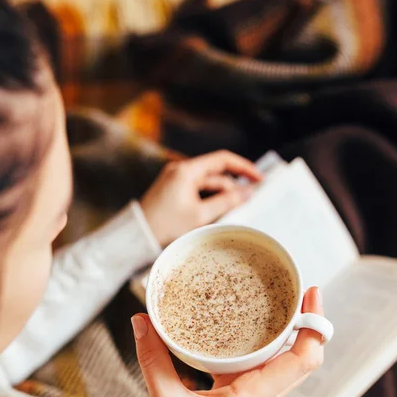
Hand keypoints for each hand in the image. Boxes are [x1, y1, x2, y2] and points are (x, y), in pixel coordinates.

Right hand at [131, 287, 323, 396]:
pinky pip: (262, 365)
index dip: (314, 326)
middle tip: (290, 287)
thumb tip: (142, 322)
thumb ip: (153, 361)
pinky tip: (243, 327)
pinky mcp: (244, 396)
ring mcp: (256, 396)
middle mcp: (263, 394)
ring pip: (284, 358)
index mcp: (254, 396)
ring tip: (272, 300)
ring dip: (286, 331)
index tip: (310, 295)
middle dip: (304, 319)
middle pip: (301, 354)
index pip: (302, 360)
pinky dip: (262, 343)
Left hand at [140, 150, 261, 246]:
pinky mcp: (171, 191)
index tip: (259, 178)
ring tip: (233, 211)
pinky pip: (196, 191)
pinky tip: (217, 213)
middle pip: (215, 173)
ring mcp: (174, 180)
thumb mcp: (200, 215)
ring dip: (221, 195)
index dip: (244, 167)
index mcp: (186, 170)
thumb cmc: (165, 227)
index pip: (222, 159)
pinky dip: (208, 199)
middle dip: (233, 187)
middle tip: (250, 200)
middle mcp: (180, 170)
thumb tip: (248, 192)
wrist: (137, 238)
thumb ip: (227, 202)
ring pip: (206, 183)